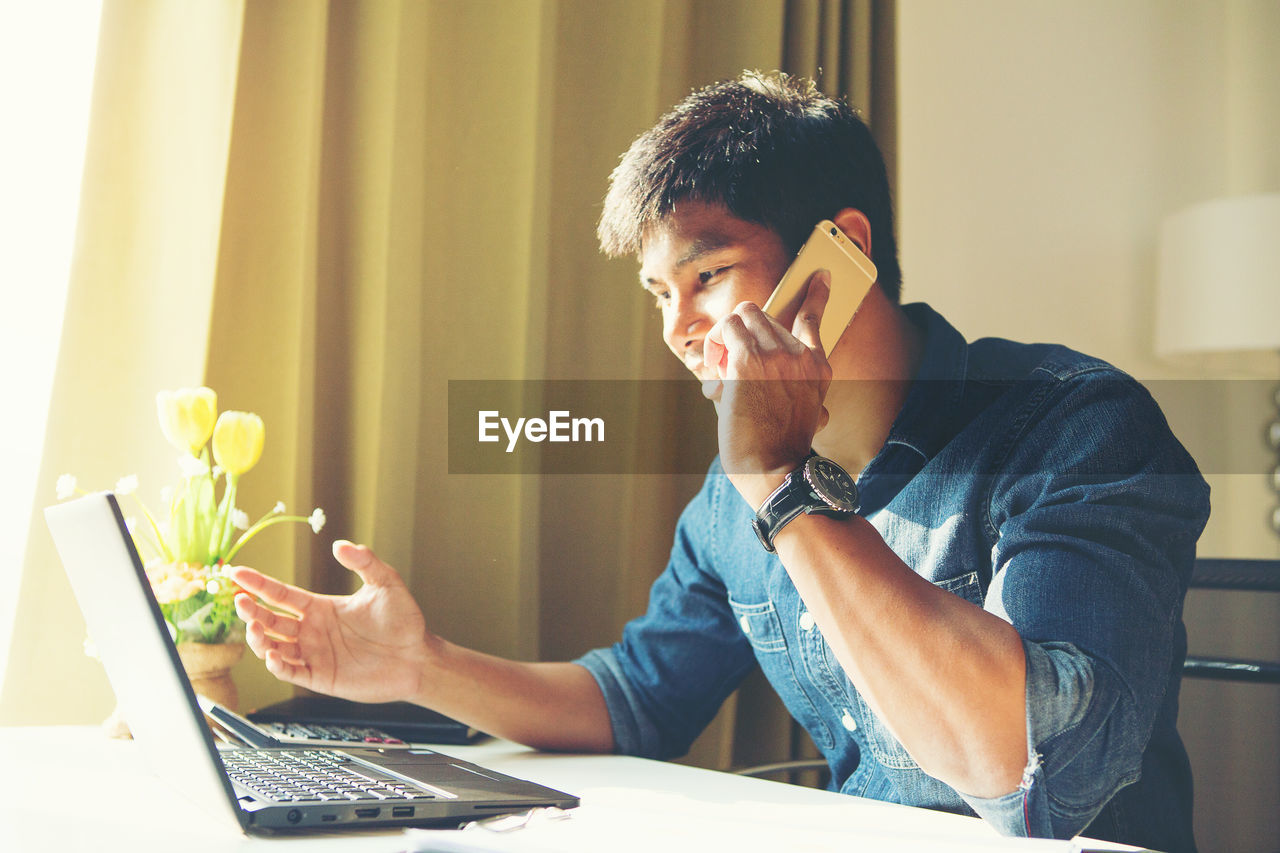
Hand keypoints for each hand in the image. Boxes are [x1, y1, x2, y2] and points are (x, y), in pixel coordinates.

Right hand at [230, 541, 430, 703]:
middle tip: (241, 602)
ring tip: (255, 628)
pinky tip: (273, 656)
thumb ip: (365, 562)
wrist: (417, 658)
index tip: (236, 573)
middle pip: (269, 620)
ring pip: (273, 646)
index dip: (257, 584)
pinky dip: (278, 666)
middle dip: (251, 611)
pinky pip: (291, 672)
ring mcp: (314, 654)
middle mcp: (311, 630)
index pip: (280, 594)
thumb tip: (341, 544)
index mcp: (320, 607)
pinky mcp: (320, 677)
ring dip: (259, 639)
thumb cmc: (404, 621)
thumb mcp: (386, 584)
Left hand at [702, 271, 832, 505]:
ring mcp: (777, 356)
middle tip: (728, 369)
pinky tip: (716, 374)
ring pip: (742, 316)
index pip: (814, 318)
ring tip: (720, 371)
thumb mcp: (798, 414)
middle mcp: (801, 356)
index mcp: (817, 368)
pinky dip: (715, 346)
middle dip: (740, 338)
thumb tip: (727, 380)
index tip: (819, 277)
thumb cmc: (778, 452)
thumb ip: (782, 389)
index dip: (815, 294)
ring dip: (724, 339)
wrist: (777, 472)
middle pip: (762, 316)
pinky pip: (726, 330)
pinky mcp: (749, 361)